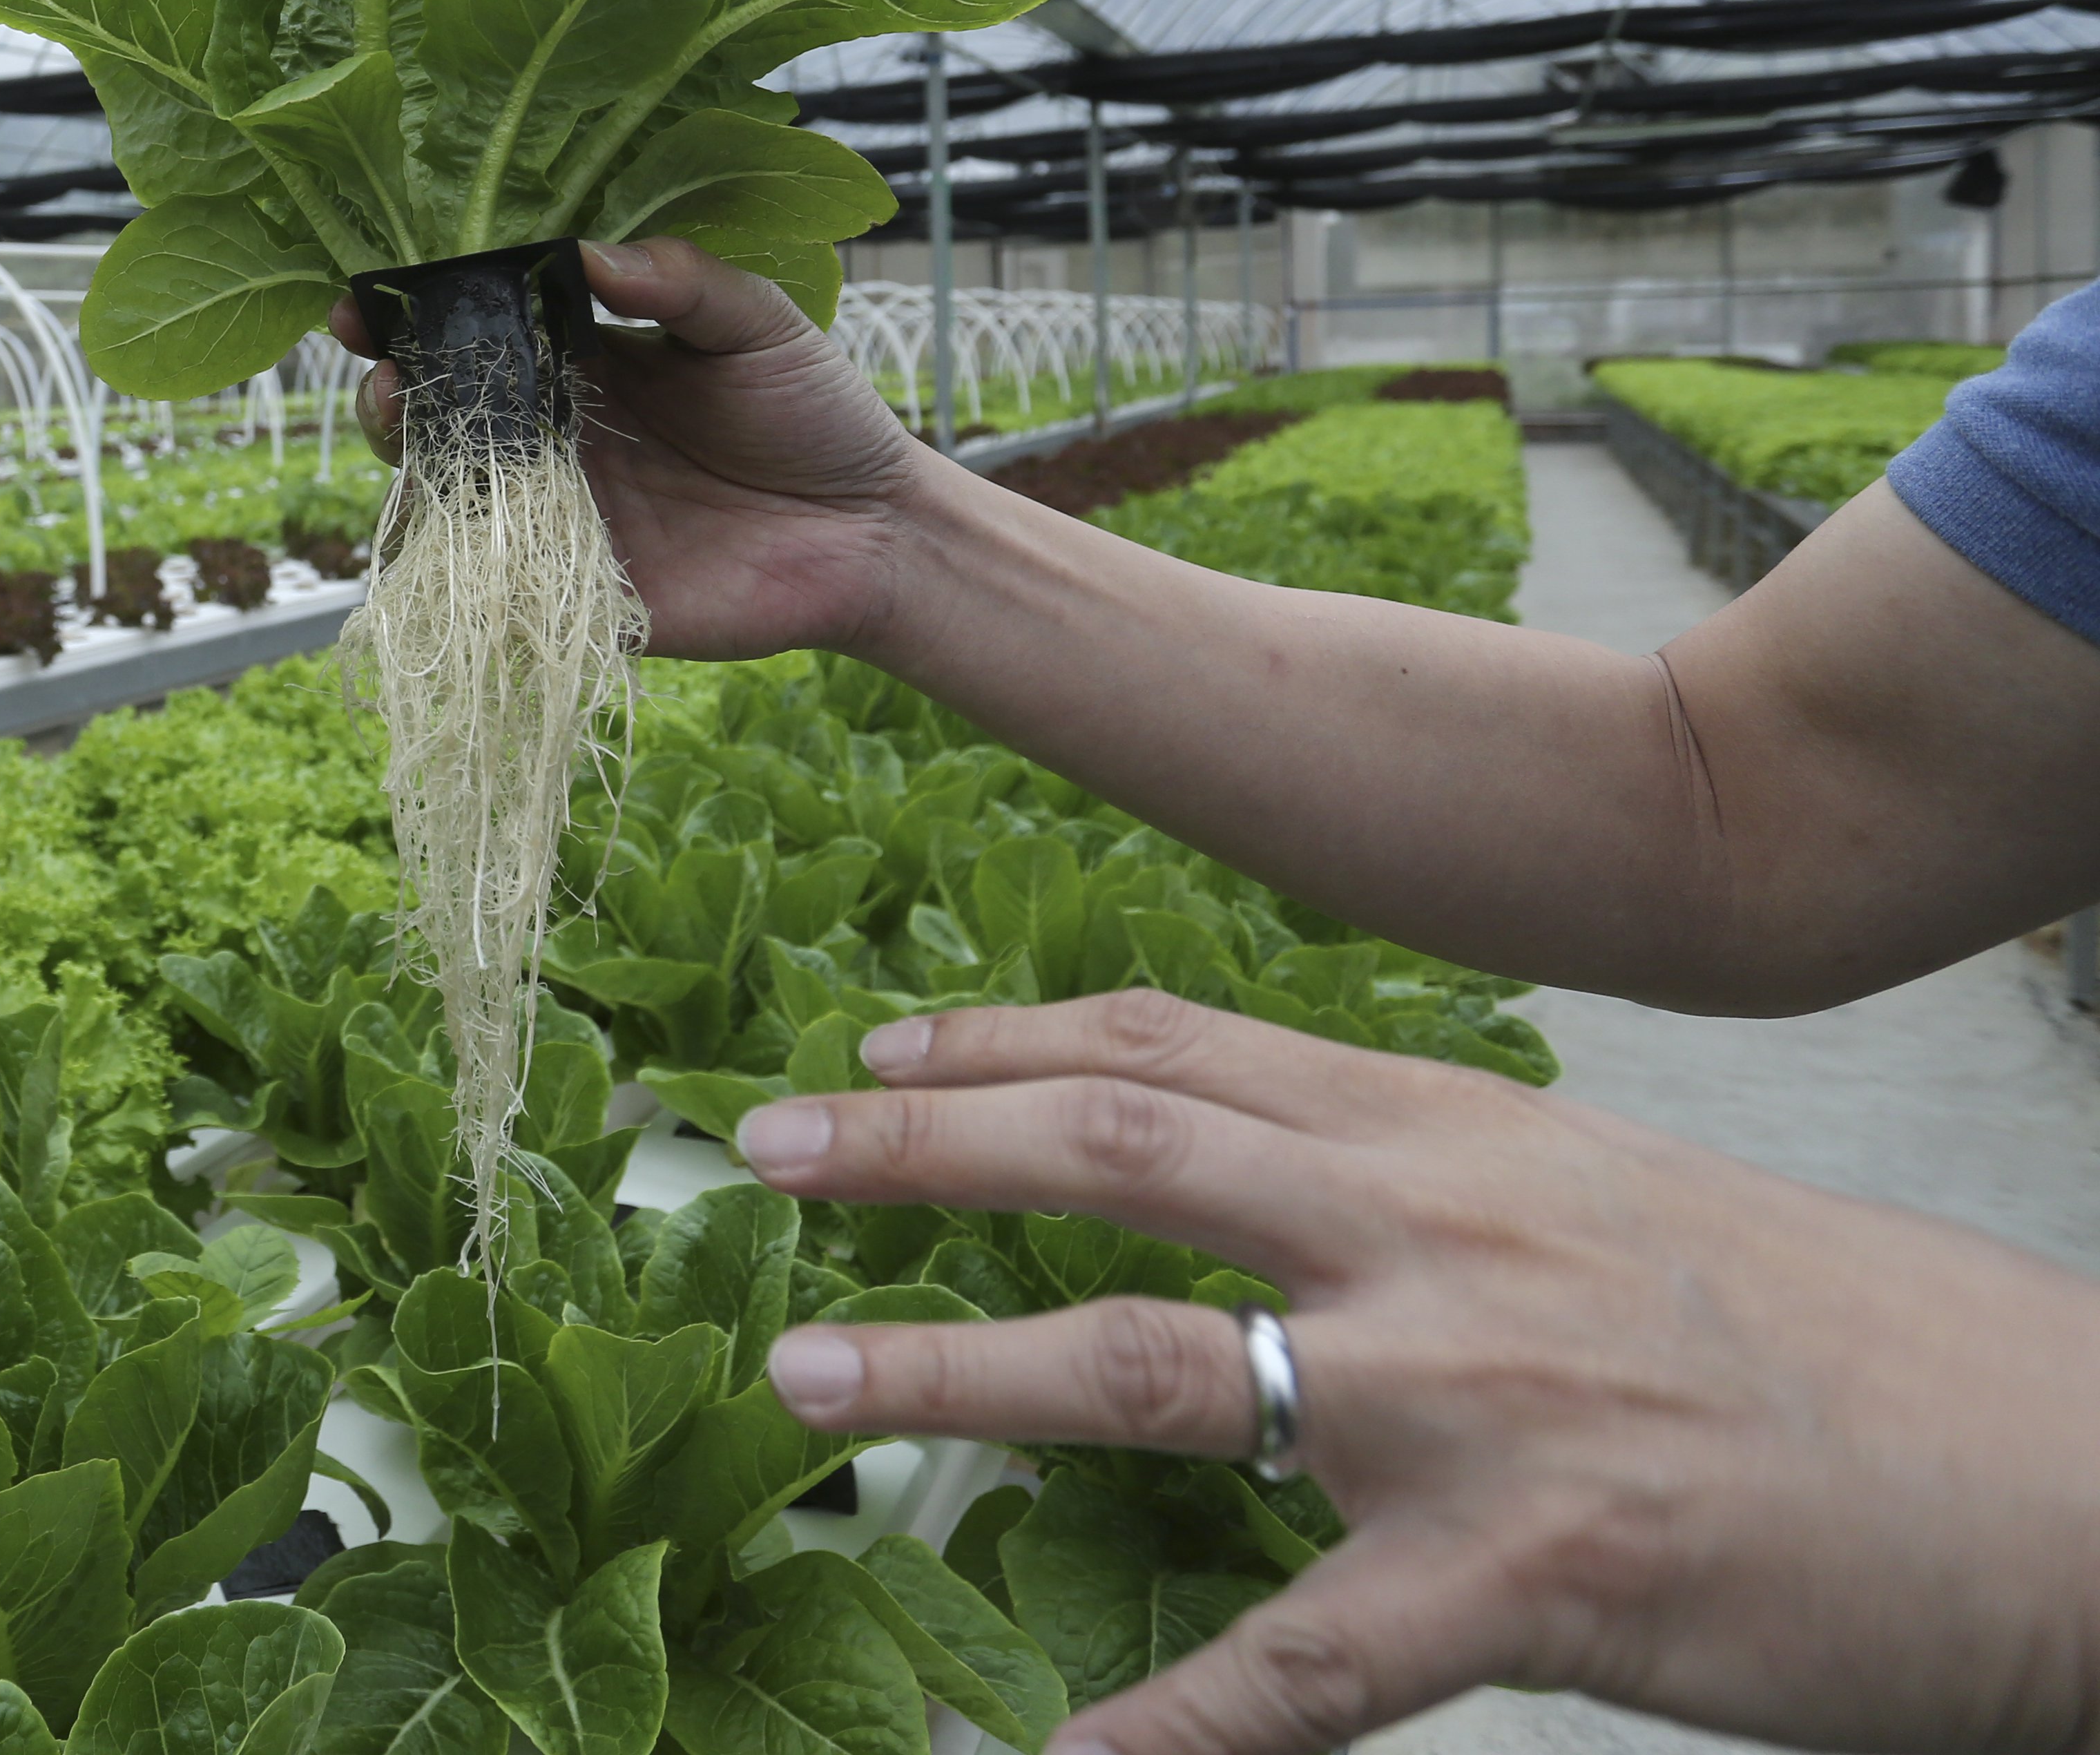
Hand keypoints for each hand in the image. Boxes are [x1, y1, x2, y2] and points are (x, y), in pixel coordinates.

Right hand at [324, 237, 927, 659]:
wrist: (875, 534)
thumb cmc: (817, 416)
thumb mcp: (757, 325)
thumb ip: (679, 282)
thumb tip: (585, 252)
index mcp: (586, 362)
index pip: (480, 328)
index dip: (418, 310)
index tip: (370, 294)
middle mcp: (556, 436)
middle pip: (443, 412)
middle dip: (390, 385)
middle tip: (379, 366)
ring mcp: (561, 516)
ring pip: (452, 492)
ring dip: (407, 460)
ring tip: (396, 421)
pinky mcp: (581, 590)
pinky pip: (499, 581)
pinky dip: (452, 559)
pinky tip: (429, 522)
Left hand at [737, 993, 2099, 1754]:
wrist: (2057, 1465)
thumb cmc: (1832, 1337)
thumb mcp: (1608, 1196)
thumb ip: (1436, 1185)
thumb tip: (1289, 1183)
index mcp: (1455, 1137)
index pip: (1180, 1049)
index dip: (1005, 1040)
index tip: (875, 1047)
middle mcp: (1435, 1232)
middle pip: (1117, 1149)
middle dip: (916, 1146)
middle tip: (755, 1152)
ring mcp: (1472, 1401)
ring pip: (1152, 1367)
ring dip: (954, 1368)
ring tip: (804, 1379)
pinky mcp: (1532, 1576)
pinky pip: (1298, 1669)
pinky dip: (1160, 1731)